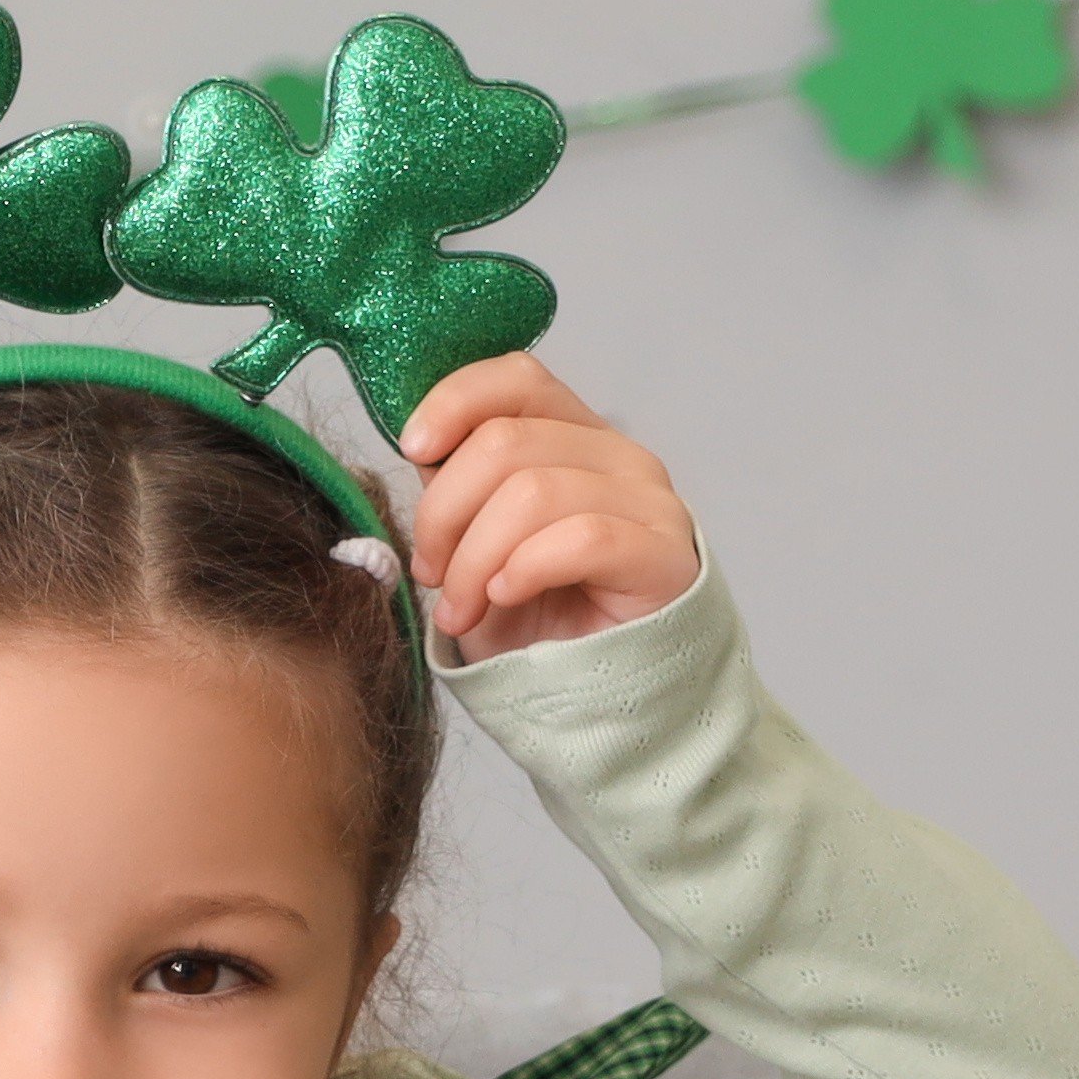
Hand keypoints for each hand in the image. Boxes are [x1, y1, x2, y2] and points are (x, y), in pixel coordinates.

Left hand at [394, 356, 699, 659]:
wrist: (595, 700)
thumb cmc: (536, 623)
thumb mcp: (474, 545)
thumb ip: (457, 489)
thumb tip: (420, 447)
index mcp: (574, 438)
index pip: (518, 378)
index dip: (455, 402)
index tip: (413, 449)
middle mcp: (618, 457)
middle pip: (504, 441)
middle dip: (444, 513)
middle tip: (431, 574)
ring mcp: (649, 502)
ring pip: (532, 491)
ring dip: (473, 559)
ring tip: (460, 611)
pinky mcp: (664, 556)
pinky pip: (581, 538)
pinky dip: (524, 569)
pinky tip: (506, 598)